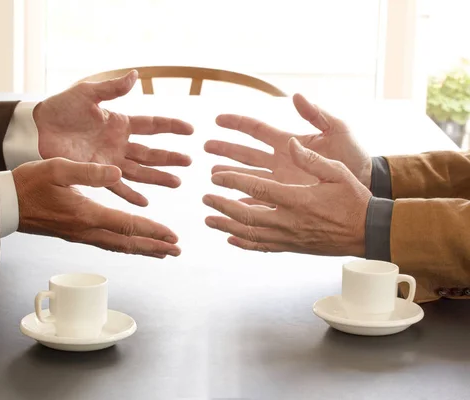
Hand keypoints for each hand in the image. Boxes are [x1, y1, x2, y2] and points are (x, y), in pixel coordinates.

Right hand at [12, 158, 180, 257]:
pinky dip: (125, 245)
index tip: (173, 236)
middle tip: (176, 251)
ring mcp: (80, 235)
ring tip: (161, 252)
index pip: (127, 226)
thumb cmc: (29, 184)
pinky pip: (107, 243)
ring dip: (142, 250)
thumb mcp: (57, 168)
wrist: (5, 204)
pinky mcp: (74, 234)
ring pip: (118, 246)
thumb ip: (88, 171)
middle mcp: (86, 230)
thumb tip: (117, 172)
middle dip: (154, 247)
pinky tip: (131, 244)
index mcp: (86, 214)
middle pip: (127, 243)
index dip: (153, 231)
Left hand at [33, 70, 193, 206]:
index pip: (152, 125)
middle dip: (170, 157)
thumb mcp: (88, 93)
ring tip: (176, 183)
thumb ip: (112, 89)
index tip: (190, 130)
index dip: (171, 126)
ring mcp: (109, 160)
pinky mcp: (96, 173)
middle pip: (151, 152)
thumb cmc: (61, 107)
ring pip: (139, 171)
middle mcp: (119, 144)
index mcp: (120, 122)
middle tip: (189, 162)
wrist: (37, 128)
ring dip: (157, 177)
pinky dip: (130, 194)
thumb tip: (136, 74)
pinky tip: (144, 202)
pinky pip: (116, 186)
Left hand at [203, 138, 370, 256]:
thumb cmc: (353, 199)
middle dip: (222, 204)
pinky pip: (262, 247)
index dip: (232, 182)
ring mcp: (289, 236)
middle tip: (204, 197)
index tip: (216, 177)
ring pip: (249, 233)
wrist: (368, 232)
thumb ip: (311, 158)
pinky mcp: (292, 246)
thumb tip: (289, 143)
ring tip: (208, 219)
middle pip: (245, 214)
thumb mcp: (336, 172)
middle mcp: (289, 220)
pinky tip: (230, 238)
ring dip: (226, 225)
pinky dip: (243, 243)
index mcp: (298, 198)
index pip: (256, 189)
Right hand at [204, 93, 371, 187]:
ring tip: (213, 176)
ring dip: (230, 175)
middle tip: (205, 147)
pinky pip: (260, 200)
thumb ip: (316, 114)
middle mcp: (280, 161)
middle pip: (245, 153)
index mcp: (288, 143)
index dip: (237, 123)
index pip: (256, 130)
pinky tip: (232, 204)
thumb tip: (297, 96)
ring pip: (248, 177)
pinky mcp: (286, 198)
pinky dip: (245, 202)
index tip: (217, 120)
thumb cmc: (354, 155)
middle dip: (225, 149)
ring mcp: (281, 180)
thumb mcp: (337, 130)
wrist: (366, 182)